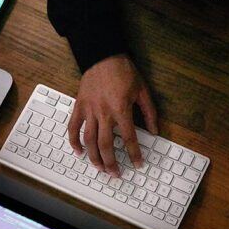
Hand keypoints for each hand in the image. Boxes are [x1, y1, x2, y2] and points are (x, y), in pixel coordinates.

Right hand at [68, 54, 157, 176]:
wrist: (103, 55)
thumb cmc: (124, 72)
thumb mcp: (143, 91)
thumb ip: (149, 113)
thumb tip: (155, 131)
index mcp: (121, 110)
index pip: (129, 138)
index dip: (134, 154)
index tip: (138, 164)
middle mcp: (103, 113)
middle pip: (106, 145)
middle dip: (111, 163)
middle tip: (116, 174)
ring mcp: (89, 110)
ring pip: (89, 140)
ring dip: (94, 157)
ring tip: (100, 169)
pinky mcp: (79, 106)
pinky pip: (73, 127)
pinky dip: (74, 141)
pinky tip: (79, 152)